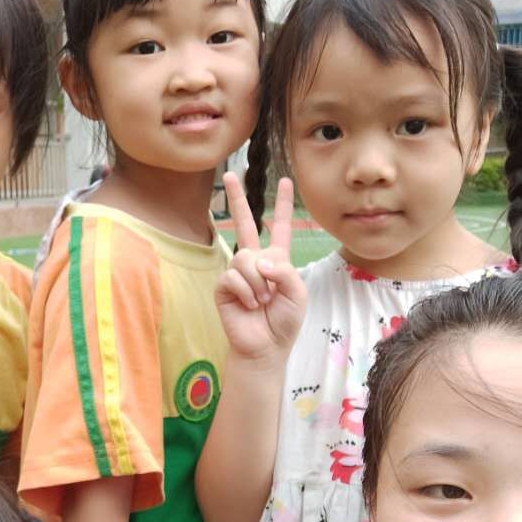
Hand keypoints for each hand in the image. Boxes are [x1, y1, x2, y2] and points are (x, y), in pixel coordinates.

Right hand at [214, 173, 306, 362]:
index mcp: (277, 260)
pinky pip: (233, 276)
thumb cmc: (284, 322)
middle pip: (245, 222)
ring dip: (257, 282)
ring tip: (262, 301)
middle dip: (237, 198)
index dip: (283, 205)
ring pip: (244, 257)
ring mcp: (237, 272)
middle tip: (230, 175)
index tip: (285, 181)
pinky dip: (246, 292)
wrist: (265, 347)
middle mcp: (255, 261)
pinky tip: (250, 305)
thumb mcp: (297, 293)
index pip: (281, 227)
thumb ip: (284, 271)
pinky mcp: (223, 286)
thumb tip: (258, 259)